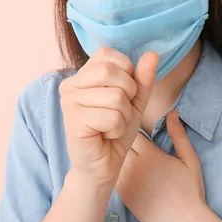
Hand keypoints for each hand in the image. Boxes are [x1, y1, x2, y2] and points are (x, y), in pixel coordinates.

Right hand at [59, 46, 158, 188]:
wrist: (103, 167)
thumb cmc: (115, 132)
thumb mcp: (134, 101)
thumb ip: (142, 78)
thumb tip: (153, 54)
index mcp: (81, 75)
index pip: (107, 54)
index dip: (125, 73)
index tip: (121, 95)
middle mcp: (69, 85)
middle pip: (111, 72)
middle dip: (127, 94)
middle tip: (118, 113)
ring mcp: (68, 103)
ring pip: (115, 97)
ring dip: (123, 116)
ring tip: (111, 127)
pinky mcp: (73, 122)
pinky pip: (111, 117)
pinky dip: (117, 129)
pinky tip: (105, 136)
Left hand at [117, 110, 221, 221]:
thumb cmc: (190, 191)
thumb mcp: (189, 160)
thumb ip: (179, 135)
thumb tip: (172, 113)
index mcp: (150, 155)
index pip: (131, 130)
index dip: (131, 127)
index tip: (135, 127)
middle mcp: (134, 167)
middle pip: (118, 143)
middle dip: (121, 138)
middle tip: (127, 139)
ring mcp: (126, 182)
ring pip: (113, 159)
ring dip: (116, 153)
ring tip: (123, 153)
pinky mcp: (122, 195)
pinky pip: (112, 175)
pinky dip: (115, 170)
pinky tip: (124, 170)